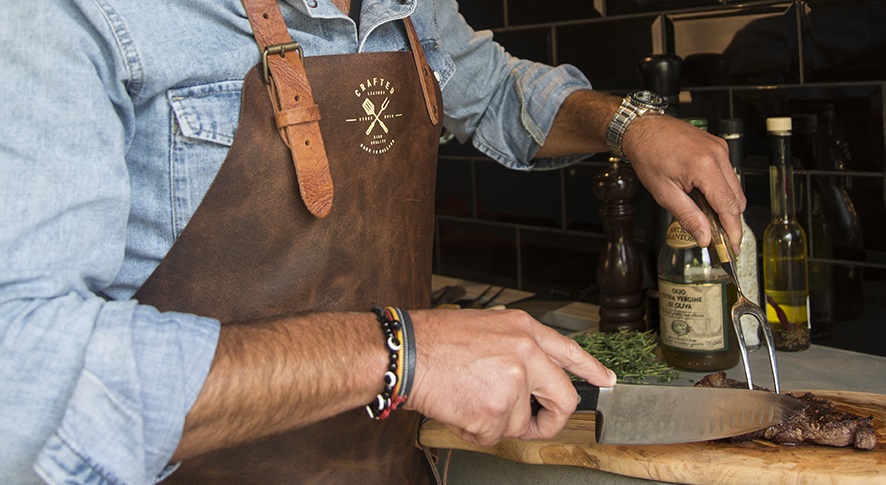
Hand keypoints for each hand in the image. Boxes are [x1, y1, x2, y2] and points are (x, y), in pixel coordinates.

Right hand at [405, 308, 615, 446]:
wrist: (405, 353)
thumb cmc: (433, 340)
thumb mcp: (485, 328)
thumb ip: (513, 349)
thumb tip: (528, 377)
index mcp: (523, 329)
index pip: (569, 351)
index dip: (591, 370)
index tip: (605, 381)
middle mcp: (525, 352)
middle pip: (562, 399)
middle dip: (549, 420)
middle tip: (537, 425)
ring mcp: (513, 382)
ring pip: (518, 423)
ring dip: (493, 422)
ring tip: (467, 399)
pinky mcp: (496, 409)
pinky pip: (493, 435)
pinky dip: (474, 431)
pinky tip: (458, 408)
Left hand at [623, 114, 746, 252]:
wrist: (643, 128)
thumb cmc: (648, 155)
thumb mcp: (664, 192)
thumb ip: (688, 217)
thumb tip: (704, 237)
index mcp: (704, 167)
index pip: (728, 207)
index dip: (732, 230)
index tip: (733, 247)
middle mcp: (717, 156)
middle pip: (737, 199)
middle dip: (731, 221)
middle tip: (720, 239)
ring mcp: (720, 149)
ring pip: (735, 188)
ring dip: (726, 206)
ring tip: (710, 219)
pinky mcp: (718, 147)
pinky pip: (728, 175)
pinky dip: (721, 190)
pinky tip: (707, 199)